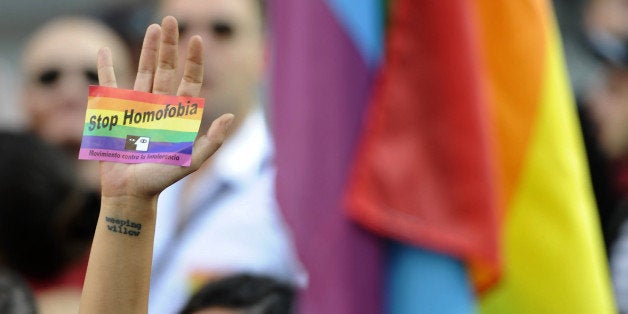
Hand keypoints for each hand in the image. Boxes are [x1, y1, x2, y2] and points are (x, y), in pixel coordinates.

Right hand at [96, 16, 232, 199]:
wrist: (131, 192)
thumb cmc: (161, 180)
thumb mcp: (190, 162)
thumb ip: (212, 142)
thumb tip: (229, 117)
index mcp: (178, 116)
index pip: (189, 81)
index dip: (193, 61)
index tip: (197, 39)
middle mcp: (159, 107)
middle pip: (166, 69)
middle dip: (169, 46)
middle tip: (170, 19)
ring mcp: (137, 108)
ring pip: (143, 72)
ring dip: (147, 49)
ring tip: (153, 27)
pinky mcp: (114, 113)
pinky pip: (109, 86)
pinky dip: (105, 69)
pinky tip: (103, 50)